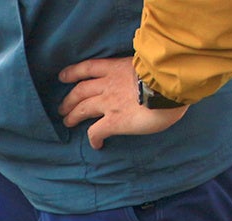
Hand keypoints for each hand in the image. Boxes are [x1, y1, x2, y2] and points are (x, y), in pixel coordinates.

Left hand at [57, 57, 185, 149]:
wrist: (169, 85)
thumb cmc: (168, 73)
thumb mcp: (150, 64)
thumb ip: (140, 70)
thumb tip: (146, 77)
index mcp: (117, 68)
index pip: (89, 67)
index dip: (73, 72)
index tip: (63, 76)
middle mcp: (108, 85)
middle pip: (80, 91)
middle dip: (69, 100)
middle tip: (62, 108)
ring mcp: (109, 103)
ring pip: (82, 109)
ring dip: (72, 116)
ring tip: (67, 122)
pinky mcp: (114, 121)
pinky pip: (96, 132)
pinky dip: (93, 138)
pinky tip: (96, 144)